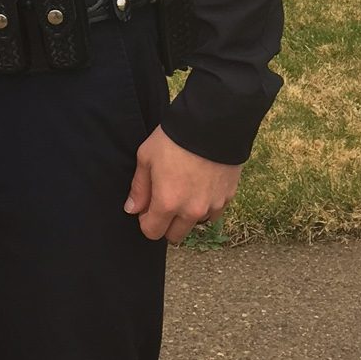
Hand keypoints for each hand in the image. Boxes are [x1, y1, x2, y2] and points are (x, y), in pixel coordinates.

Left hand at [125, 126, 240, 244]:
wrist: (213, 124)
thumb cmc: (174, 138)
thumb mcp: (146, 157)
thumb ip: (139, 188)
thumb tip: (132, 209)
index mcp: (168, 203)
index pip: (153, 232)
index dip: (146, 221)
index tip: (148, 207)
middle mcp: (191, 211)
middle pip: (175, 236)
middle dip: (167, 224)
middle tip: (166, 200)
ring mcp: (212, 205)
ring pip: (195, 224)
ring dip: (188, 214)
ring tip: (185, 188)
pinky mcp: (228, 197)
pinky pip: (214, 212)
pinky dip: (206, 205)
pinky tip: (201, 185)